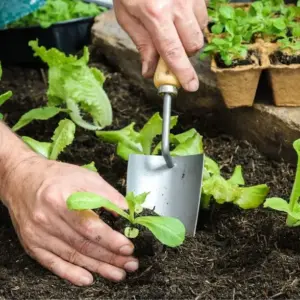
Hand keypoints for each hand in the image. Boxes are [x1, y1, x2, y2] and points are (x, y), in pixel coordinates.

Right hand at [3, 156, 137, 285]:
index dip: (110, 239)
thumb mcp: (85, 176)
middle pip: (82, 244)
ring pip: (72, 256)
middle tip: (129, 263)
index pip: (88, 226)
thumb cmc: (56, 176)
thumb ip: (107, 193)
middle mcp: (46, 219)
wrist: (23, 180)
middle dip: (110, 257)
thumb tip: (125, 211)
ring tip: (118, 273)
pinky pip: (53, 263)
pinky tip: (88, 278)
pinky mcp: (33, 244)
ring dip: (97, 267)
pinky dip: (71, 274)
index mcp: (60, 199)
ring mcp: (38, 234)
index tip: (127, 247)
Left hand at [114, 0, 207, 91]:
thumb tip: (150, 70)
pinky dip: (193, 21)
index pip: (173, 52)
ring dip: (189, 36)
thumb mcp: (127, 16)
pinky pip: (203, 14)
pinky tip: (179, 13)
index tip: (190, 86)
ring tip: (173, 25)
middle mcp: (178, 5)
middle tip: (171, 48)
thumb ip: (142, 44)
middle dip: (184, 53)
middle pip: (193, 45)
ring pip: (201, 31)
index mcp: (155, 14)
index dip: (183, 73)